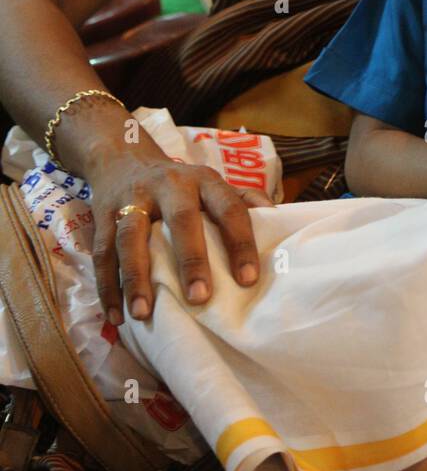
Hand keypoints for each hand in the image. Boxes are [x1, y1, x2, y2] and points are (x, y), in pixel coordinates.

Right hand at [89, 137, 271, 325]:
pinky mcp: (102, 215)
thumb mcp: (212, 182)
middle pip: (181, 220)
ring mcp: (133, 198)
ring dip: (136, 277)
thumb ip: (244, 200)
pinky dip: (107, 285)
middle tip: (200, 299)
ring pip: (132, 237)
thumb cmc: (180, 183)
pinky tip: (117, 315)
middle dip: (191, 260)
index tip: (249, 279)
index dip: (241, 242)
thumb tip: (279, 220)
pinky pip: (102, 252)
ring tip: (144, 314)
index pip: (229, 208)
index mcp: (204, 180)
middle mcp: (170, 185)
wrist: (122, 155)